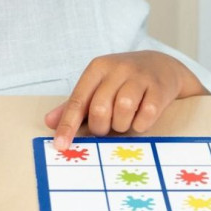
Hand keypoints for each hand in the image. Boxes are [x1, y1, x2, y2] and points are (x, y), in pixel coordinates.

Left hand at [44, 51, 205, 150]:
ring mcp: (140, 76)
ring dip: (122, 125)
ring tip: (124, 121)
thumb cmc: (122, 80)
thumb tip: (49, 122)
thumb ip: (75, 105)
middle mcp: (117, 69)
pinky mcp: (159, 87)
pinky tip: (141, 118)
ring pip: (124, 109)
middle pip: (100, 108)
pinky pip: (147, 114)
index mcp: (97, 68)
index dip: (68, 125)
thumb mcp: (97, 86)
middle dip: (101, 127)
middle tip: (107, 127)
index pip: (78, 100)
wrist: (161, 65)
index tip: (60, 145)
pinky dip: (141, 124)